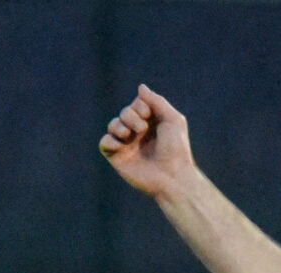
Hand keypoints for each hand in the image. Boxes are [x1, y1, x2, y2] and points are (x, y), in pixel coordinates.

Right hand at [99, 85, 197, 201]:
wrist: (173, 176)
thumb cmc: (177, 149)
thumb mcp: (173, 120)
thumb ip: (157, 101)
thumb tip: (140, 87)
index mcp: (152, 124)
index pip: (137, 104)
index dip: (140, 105)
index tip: (149, 115)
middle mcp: (138, 133)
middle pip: (124, 113)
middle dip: (131, 116)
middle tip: (142, 128)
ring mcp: (128, 145)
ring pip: (113, 125)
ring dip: (118, 125)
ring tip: (128, 134)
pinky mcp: (118, 158)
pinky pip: (104, 143)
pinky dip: (109, 140)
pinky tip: (120, 144)